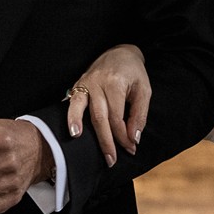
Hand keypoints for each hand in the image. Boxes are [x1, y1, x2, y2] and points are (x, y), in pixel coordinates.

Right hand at [65, 44, 150, 166]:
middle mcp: (97, 82)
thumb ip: (139, 115)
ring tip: (77, 140)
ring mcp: (85, 83)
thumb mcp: (144, 91)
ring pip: (81, 108)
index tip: (130, 148)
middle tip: (111, 160)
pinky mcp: (78, 85)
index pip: (117, 117)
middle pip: (99, 117)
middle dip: (105, 141)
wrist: (120, 53)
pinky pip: (72, 102)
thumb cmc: (133, 73)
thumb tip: (133, 138)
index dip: (123, 136)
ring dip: (79, 126)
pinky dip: (69, 115)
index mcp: (115, 83)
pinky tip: (69, 128)